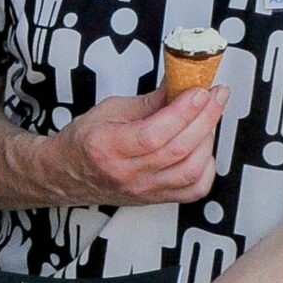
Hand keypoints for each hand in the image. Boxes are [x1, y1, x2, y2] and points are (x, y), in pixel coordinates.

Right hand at [45, 87, 226, 206]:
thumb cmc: (84, 142)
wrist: (67, 174)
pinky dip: (207, 167)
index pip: (153, 134)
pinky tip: (204, 148)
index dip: (183, 111)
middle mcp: (126, 173)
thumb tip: (179, 84)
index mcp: (107, 147)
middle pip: (178, 149)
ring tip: (208, 118)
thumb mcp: (108, 110)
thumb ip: (149, 101)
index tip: (199, 91)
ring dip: (208, 139)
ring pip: (190, 170)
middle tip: (216, 95)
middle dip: (205, 117)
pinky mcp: (156, 198)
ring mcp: (143, 189)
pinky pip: (193, 189)